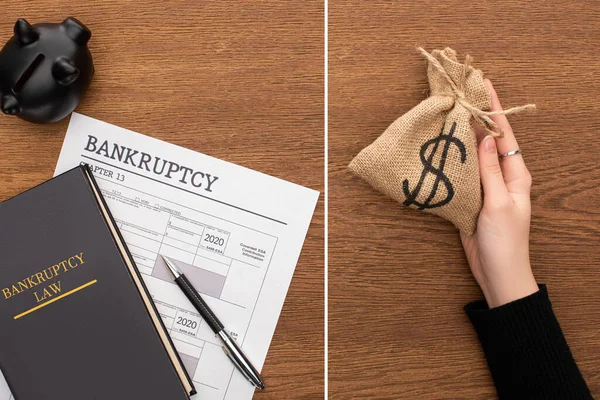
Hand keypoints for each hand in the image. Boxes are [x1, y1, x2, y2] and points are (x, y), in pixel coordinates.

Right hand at [460, 79, 537, 307]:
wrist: (497, 272)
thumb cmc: (505, 241)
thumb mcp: (499, 203)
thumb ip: (490, 171)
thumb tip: (486, 138)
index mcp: (516, 174)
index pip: (504, 135)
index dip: (495, 110)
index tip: (485, 85)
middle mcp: (502, 177)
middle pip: (488, 141)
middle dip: (477, 117)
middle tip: (462, 94)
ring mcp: (486, 187)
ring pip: (473, 155)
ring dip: (462, 136)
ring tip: (449, 114)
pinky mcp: (472, 199)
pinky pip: (463, 173)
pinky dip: (453, 159)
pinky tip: (442, 149)